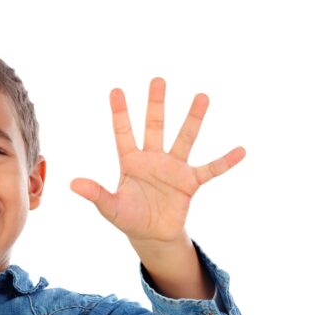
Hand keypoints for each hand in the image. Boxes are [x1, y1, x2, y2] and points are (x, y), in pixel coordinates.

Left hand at [70, 78, 244, 243]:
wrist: (151, 235)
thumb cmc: (128, 218)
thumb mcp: (109, 208)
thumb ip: (95, 194)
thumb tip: (72, 183)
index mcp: (130, 162)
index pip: (123, 133)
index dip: (120, 113)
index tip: (116, 90)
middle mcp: (153, 159)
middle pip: (154, 126)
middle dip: (156, 104)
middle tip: (158, 79)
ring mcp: (173, 168)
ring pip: (184, 138)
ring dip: (192, 119)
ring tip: (201, 96)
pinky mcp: (189, 183)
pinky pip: (210, 170)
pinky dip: (225, 161)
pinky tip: (241, 150)